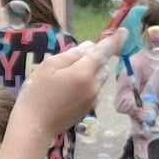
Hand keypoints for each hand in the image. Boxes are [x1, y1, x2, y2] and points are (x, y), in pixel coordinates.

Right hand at [10, 29, 124, 137]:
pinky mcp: (88, 109)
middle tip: (74, 58)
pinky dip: (87, 84)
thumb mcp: (49, 67)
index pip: (103, 52)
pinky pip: (94, 90)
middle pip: (103, 66)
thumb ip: (71, 55)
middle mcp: (93, 86)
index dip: (114, 41)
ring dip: (92, 71)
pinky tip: (68, 90)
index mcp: (84, 72)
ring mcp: (92, 100)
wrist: (34, 127)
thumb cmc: (36, 94)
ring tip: (69, 74)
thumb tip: (89, 47)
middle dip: (95, 58)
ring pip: (99, 78)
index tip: (124, 31)